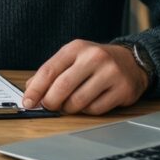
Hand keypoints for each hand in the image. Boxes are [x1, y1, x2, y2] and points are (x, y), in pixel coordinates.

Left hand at [22, 39, 148, 114]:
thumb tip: (30, 91)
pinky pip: (95, 109)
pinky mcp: (123, 89)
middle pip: (62, 87)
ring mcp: (110, 73)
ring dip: (69, 108)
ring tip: (70, 104)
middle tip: (48, 107)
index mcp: (75, 48)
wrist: (132, 61)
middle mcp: (94, 58)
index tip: (27, 102)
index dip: (35, 90)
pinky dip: (86, 111)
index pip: (49, 71)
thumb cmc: (95, 62)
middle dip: (50, 102)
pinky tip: (88, 103)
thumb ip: (51, 72)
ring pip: (78, 101)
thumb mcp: (72, 58)